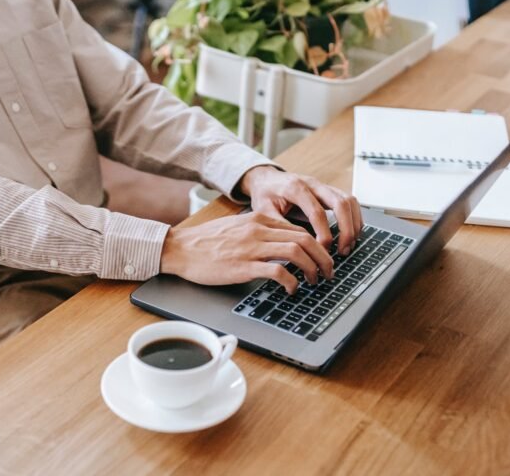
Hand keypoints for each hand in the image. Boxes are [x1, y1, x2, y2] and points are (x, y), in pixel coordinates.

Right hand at [160, 212, 333, 292]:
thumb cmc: (206, 242)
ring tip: (316, 281)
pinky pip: (277, 272)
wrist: (180, 249)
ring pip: (296, 252)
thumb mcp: (237, 227)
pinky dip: (291, 281)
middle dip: (323, 257)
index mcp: (258, 219)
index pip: (299, 228)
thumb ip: (259, 231)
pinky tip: (292, 289)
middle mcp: (258, 230)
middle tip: (329, 271)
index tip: (323, 257)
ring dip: (313, 268)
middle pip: (305, 239)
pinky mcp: (243, 266)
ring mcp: (251, 248)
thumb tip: (282, 242)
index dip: (318, 244)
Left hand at [239, 166, 362, 254]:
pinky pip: (349, 202)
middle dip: (346, 229)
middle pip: (340, 203)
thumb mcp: (263, 212)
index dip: (324, 234)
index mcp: (295, 188)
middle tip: (343, 250)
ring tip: (349, 245)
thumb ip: (280, 227)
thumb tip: (297, 249)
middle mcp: (313, 184)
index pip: (317, 212)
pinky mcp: (328, 191)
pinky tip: (350, 234)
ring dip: (354, 224)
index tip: (323, 251)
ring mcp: (323, 186)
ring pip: (349, 200)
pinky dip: (354, 218)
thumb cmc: (264, 195)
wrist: (266, 179)